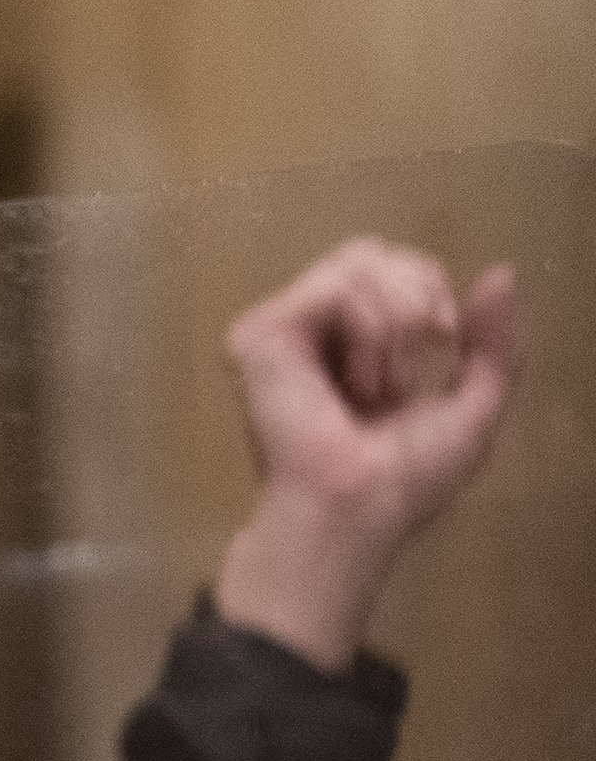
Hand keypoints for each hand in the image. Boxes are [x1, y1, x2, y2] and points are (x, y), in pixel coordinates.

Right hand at [213, 238, 517, 669]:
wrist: (359, 508)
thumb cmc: (404, 477)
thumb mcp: (473, 405)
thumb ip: (494, 343)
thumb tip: (501, 272)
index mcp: (347, 344)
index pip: (385, 266)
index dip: (426, 285)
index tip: (444, 339)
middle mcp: (308, 331)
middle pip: (369, 252)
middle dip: (417, 292)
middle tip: (424, 349)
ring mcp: (279, 331)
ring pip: (356, 263)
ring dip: (396, 321)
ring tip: (381, 384)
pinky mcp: (259, 336)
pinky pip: (335, 288)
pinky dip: (369, 330)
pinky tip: (358, 382)